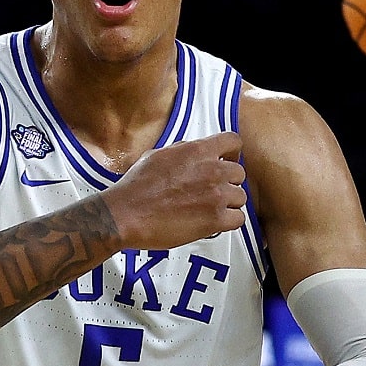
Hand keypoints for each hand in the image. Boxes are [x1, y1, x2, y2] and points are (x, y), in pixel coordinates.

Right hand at [101, 131, 247, 249]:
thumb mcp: (158, 154)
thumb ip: (182, 150)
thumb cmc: (136, 187)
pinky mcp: (215, 219)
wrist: (125, 214)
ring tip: (210, 209)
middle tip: (213, 191)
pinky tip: (214, 222)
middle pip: (239, 173)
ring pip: (240, 197)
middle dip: (228, 182)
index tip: (227, 160)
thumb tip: (191, 150)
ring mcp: (216, 195)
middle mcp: (212, 170)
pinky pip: (238, 219)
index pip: (233, 142)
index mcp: (197, 151)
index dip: (232, 153)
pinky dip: (228, 222)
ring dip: (228, 203)